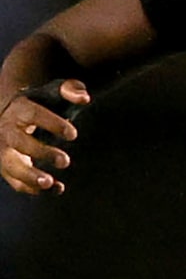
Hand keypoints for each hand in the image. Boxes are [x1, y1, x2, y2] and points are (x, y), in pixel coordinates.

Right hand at [1, 79, 88, 196]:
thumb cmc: (40, 104)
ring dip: (29, 176)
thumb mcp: (53, 93)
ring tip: (50, 183)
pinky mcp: (6, 167)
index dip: (51, 123)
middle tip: (65, 161)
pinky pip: (14, 181)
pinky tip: (56, 189)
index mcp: (20, 109)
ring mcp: (4, 150)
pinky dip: (32, 188)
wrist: (11, 114)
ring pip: (10, 165)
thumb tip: (84, 97)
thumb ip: (70, 90)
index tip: (73, 134)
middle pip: (19, 141)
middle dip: (41, 152)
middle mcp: (7, 130)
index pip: (32, 114)